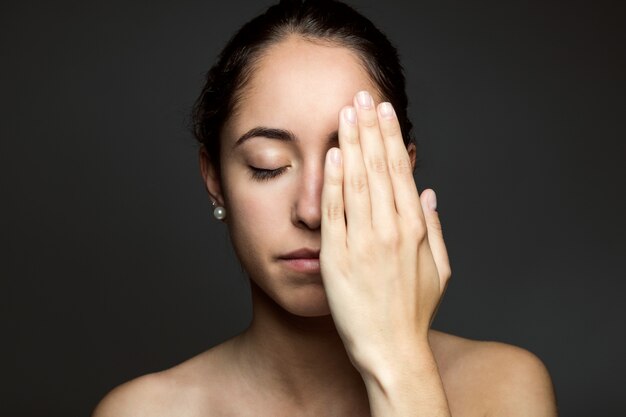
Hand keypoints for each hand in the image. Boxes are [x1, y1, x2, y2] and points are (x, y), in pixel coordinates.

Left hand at [320, 90, 450, 373]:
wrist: (390, 349)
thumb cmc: (414, 312)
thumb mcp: (439, 270)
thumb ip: (433, 228)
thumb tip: (428, 194)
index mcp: (414, 229)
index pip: (399, 171)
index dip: (389, 137)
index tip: (382, 111)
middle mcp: (389, 229)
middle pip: (377, 167)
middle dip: (368, 128)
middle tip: (360, 96)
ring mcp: (362, 242)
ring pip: (356, 182)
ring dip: (350, 144)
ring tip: (344, 114)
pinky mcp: (336, 257)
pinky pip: (334, 212)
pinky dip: (333, 182)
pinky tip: (331, 156)